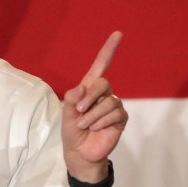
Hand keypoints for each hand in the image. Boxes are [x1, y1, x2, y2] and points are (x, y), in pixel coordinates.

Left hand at [62, 31, 127, 177]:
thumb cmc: (72, 131)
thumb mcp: (66, 113)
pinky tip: (96, 128)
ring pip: (107, 102)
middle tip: (78, 112)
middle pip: (102, 83)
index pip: (101, 64)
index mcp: (89, 88)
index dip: (109, 49)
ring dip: (92, 115)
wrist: (80, 152)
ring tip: (84, 125)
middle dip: (89, 97)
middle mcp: (103, 94)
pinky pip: (114, 113)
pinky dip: (101, 121)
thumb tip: (82, 87)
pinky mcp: (120, 118)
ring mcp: (113, 105)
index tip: (118, 34)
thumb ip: (71, 98)